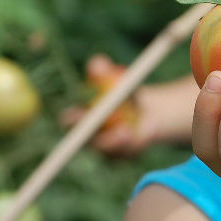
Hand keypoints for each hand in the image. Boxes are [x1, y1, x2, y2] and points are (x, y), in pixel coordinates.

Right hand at [61, 54, 197, 156]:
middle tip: (124, 131)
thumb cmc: (125, 91)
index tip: (91, 115)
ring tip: (148, 126)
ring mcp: (103, 150)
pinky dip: (142, 142)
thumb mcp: (119, 79)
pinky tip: (150, 129)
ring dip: (130, 141)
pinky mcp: (119, 158)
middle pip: (89, 144)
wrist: (144, 110)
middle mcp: (87, 137)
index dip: (76, 120)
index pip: (69, 121)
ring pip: (112, 152)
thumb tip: (97, 63)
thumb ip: (105, 72)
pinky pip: (129, 154)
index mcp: (79, 117)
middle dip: (105, 140)